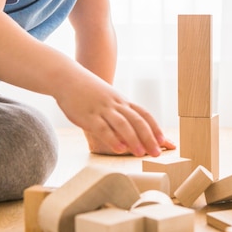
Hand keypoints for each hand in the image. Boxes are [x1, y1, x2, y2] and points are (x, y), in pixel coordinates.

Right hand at [57, 80, 174, 156]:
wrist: (66, 77)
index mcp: (122, 101)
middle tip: (157, 153)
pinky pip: (103, 128)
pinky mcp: (88, 116)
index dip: (155, 128)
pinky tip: (120, 149)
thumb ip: (119, 113)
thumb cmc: (89, 92)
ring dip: (134, 139)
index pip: (144, 114)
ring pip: (122, 124)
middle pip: (138, 121)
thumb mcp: (109, 99)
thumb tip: (130, 133)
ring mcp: (102, 109)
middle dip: (149, 138)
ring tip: (141, 154)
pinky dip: (112, 139)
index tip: (164, 141)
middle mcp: (116, 105)